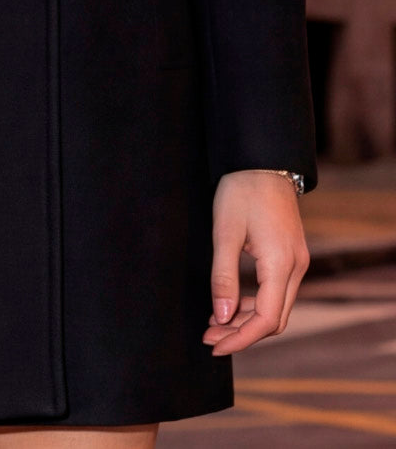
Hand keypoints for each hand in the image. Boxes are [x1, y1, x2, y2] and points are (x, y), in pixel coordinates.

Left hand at [203, 169, 309, 355]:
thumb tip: (221, 318)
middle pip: (274, 319)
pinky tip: (232, 303)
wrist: (263, 160)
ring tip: (214, 322)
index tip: (214, 345)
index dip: (239, 338)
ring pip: (276, 307)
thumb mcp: (225, 233)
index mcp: (281, 264)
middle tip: (209, 336)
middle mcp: (295, 267)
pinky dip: (255, 303)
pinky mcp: (291, 255)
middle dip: (242, 333)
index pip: (265, 319)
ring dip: (247, 319)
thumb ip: (223, 277)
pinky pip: (277, 291)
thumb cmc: (241, 190)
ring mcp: (296, 261)